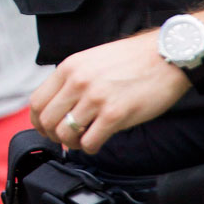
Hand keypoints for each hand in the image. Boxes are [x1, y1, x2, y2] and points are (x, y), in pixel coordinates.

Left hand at [30, 31, 191, 153]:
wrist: (166, 56)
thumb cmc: (132, 59)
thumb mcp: (91, 60)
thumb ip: (73, 80)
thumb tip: (60, 106)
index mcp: (69, 68)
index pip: (37, 102)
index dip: (38, 121)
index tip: (47, 129)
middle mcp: (78, 82)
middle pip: (48, 121)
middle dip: (54, 135)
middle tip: (66, 138)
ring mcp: (95, 99)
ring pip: (66, 134)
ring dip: (72, 143)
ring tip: (83, 140)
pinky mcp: (115, 115)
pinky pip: (90, 142)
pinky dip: (90, 148)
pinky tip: (98, 142)